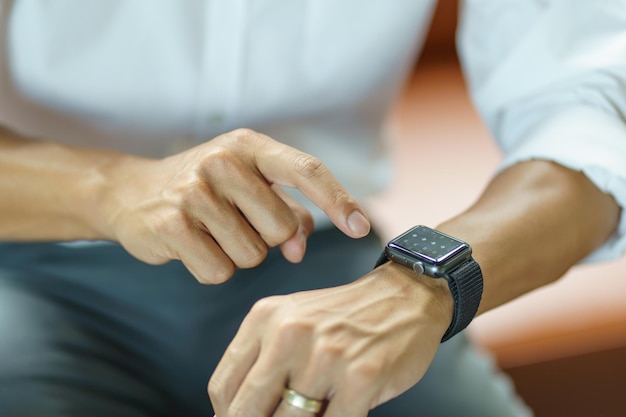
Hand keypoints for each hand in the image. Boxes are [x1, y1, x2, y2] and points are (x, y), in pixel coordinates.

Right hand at [99, 128, 369, 282]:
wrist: (130, 192)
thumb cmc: (204, 189)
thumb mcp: (248, 186)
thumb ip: (286, 212)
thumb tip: (301, 249)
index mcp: (250, 146)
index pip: (307, 170)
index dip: (339, 200)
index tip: (361, 228)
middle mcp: (224, 162)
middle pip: (282, 229)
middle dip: (267, 239)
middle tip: (236, 224)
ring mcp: (195, 192)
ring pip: (253, 255)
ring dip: (238, 255)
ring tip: (211, 232)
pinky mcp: (171, 225)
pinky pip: (219, 271)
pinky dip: (212, 268)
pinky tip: (192, 246)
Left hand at [208, 263, 452, 415]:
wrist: (404, 295)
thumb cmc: (344, 316)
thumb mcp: (292, 320)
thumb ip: (261, 360)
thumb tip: (231, 412)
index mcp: (266, 318)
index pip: (223, 386)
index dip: (226, 416)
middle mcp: (291, 333)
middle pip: (247, 410)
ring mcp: (327, 356)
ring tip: (311, 412)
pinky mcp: (362, 377)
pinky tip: (336, 414)